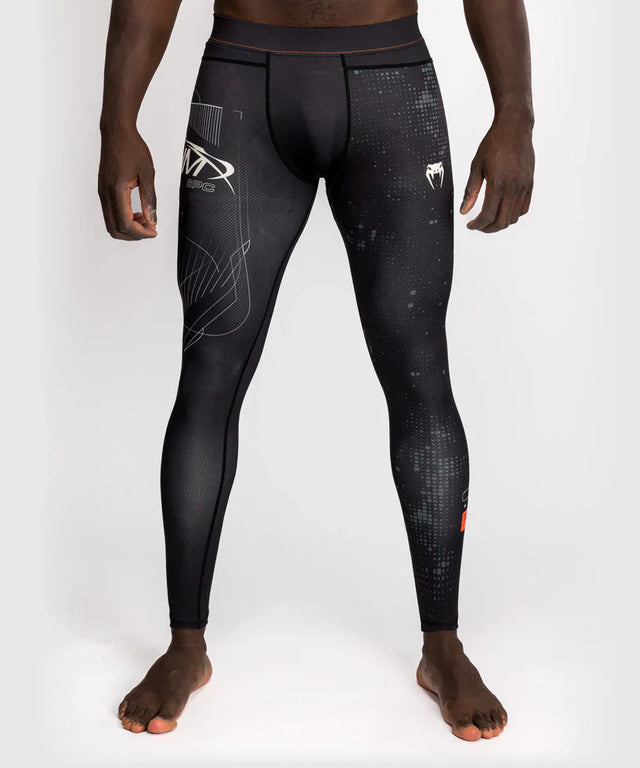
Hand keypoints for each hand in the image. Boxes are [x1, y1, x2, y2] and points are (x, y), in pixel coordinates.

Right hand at [98, 126, 157, 239]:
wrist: (116, 131)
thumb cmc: (132, 148)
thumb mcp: (147, 174)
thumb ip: (150, 199)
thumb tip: (152, 220)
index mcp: (116, 190)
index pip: (126, 224)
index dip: (141, 233)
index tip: (154, 231)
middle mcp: (105, 194)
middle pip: (115, 229)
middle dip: (134, 234)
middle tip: (150, 228)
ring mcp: (102, 193)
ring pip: (111, 223)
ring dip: (128, 228)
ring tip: (144, 219)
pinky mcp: (102, 190)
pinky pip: (110, 213)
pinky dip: (123, 219)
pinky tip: (135, 212)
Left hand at [460, 113, 534, 233]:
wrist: (515, 127)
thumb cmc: (494, 143)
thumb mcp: (476, 166)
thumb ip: (470, 191)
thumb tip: (464, 211)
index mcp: (498, 183)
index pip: (488, 215)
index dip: (477, 225)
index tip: (470, 225)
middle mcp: (513, 187)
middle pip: (502, 222)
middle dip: (488, 228)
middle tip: (478, 226)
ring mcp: (524, 186)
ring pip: (513, 218)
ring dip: (500, 222)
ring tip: (489, 218)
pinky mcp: (530, 184)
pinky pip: (523, 208)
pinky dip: (513, 214)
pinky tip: (503, 209)